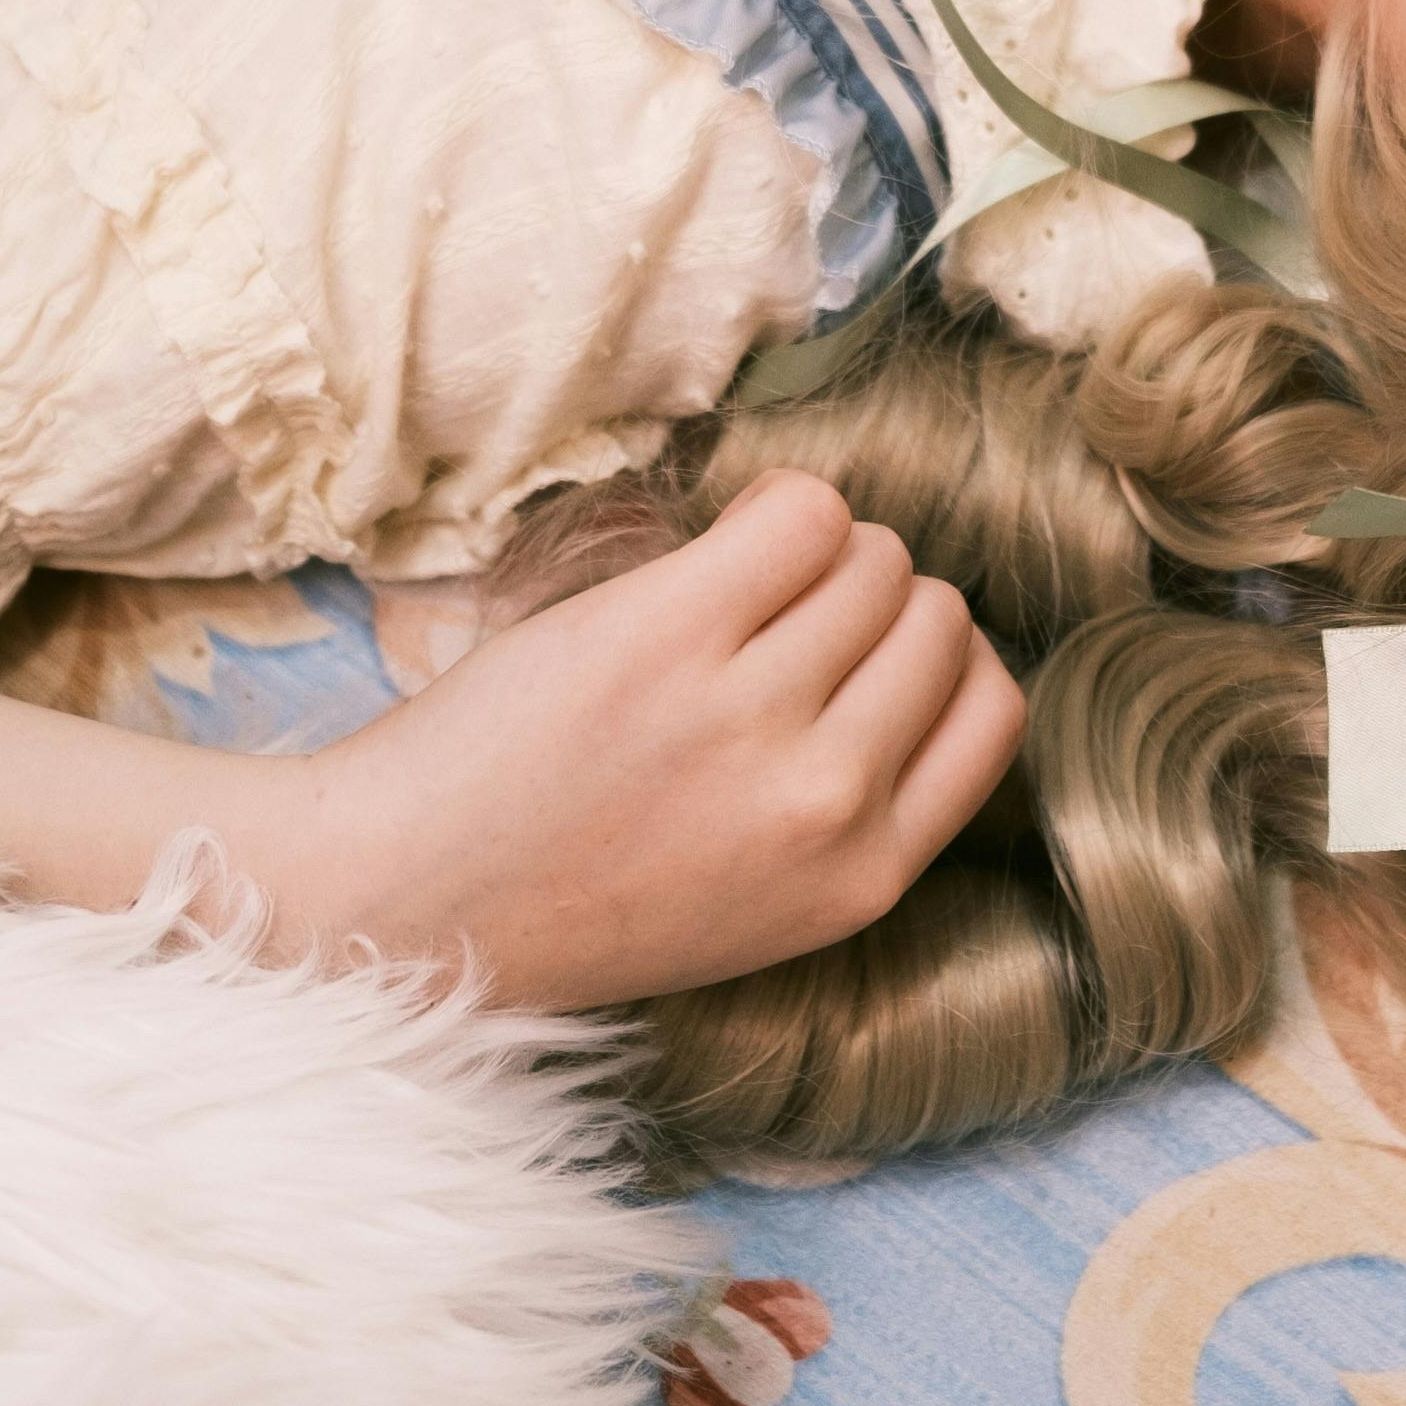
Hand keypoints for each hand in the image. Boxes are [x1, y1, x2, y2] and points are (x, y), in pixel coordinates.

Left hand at [287, 471, 1025, 1006]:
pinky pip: (801, 511)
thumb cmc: (575, 888)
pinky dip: (777, 506)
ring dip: (816, 554)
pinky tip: (717, 548)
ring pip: (872, 557)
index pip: (995, 713)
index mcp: (862, 877)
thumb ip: (858, 805)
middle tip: (780, 625)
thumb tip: (934, 647)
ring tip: (735, 594)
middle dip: (871, 603)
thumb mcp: (764, 900)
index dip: (940, 663)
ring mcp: (749, 712)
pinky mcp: (669, 631)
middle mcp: (826, 801)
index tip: (873, 658)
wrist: (410, 899)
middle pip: (934, 618)